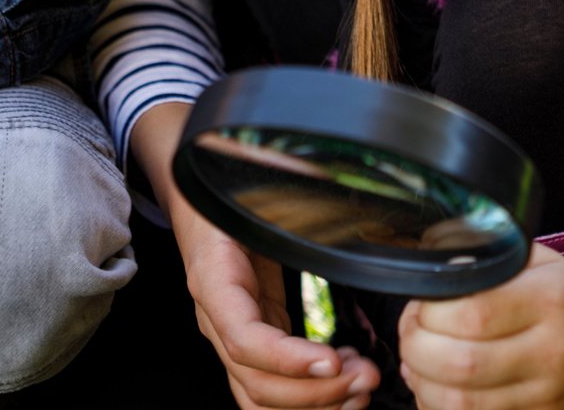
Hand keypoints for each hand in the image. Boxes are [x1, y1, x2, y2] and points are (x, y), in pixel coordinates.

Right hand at [171, 198, 380, 409]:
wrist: (198, 193)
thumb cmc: (227, 183)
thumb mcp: (256, 178)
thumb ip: (291, 181)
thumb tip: (327, 176)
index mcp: (215, 278)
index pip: (243, 339)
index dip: (286, 359)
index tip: (332, 360)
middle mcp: (218, 316)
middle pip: (256, 382)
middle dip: (314, 392)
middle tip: (366, 376)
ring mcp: (232, 333)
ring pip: (261, 395)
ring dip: (314, 403)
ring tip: (362, 385)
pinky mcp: (253, 337)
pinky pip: (271, 384)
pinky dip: (308, 395)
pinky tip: (345, 379)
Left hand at [397, 245, 563, 409]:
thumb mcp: (537, 261)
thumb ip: (488, 257)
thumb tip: (434, 263)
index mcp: (550, 299)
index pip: (472, 313)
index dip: (431, 312)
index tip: (423, 305)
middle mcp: (551, 351)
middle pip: (461, 364)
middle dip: (417, 349)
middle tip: (412, 334)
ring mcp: (545, 394)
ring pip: (461, 403)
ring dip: (422, 382)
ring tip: (418, 361)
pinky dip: (439, 406)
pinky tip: (436, 386)